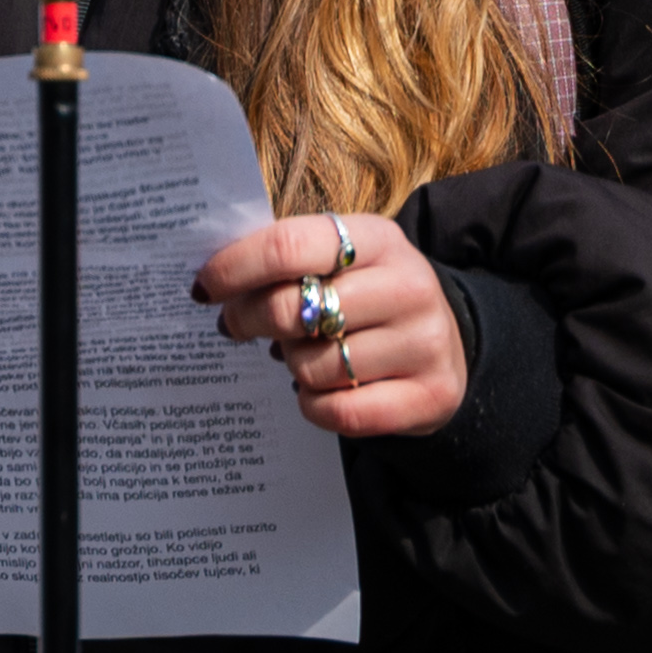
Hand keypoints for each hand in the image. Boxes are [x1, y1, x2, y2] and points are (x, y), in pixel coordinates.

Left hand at [192, 208, 469, 441]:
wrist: (447, 348)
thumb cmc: (367, 299)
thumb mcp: (340, 263)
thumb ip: (286, 262)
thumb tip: (212, 285)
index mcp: (378, 239)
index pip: (288, 246)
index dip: (234, 269)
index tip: (204, 289)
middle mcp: (408, 286)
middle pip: (292, 309)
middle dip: (249, 321)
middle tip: (239, 326)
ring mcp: (425, 342)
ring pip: (312, 366)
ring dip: (292, 366)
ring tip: (305, 355)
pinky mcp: (431, 396)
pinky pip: (341, 413)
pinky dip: (316, 407)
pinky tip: (320, 392)